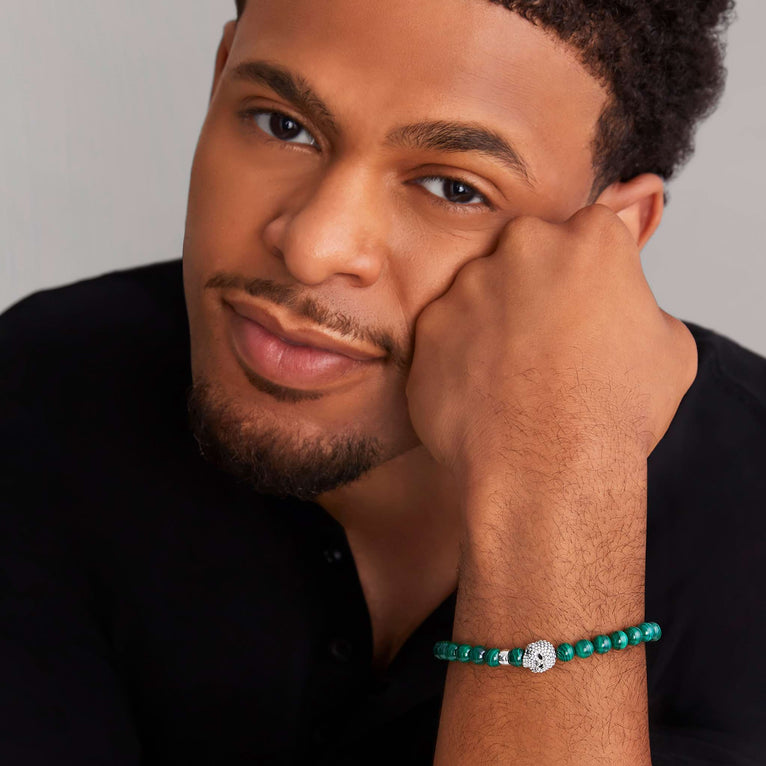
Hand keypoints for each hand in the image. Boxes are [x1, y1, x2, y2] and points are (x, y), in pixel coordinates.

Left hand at [406, 205, 697, 488]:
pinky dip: (458, 356)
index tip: (585, 310)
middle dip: (535, 287)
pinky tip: (481, 392)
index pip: (587, 235)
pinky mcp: (429, 327)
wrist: (547, 470)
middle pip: (527, 252)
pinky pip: (445, 333)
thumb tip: (622, 304)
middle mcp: (523, 248)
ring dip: (492, 321)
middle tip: (545, 342)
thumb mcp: (668, 348)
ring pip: (480, 291)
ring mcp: (467, 286)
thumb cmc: (613, 414)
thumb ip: (638, 304)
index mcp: (590, 240)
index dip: (588, 277)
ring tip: (512, 377)